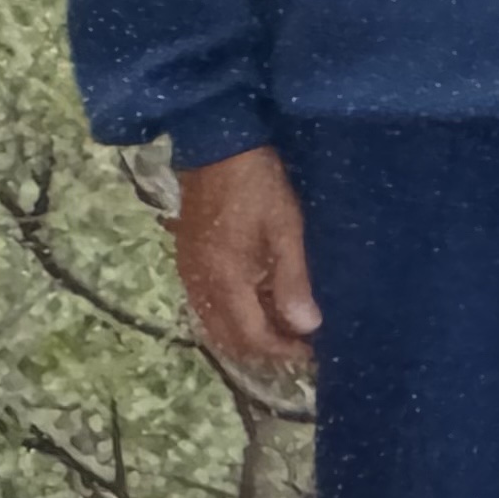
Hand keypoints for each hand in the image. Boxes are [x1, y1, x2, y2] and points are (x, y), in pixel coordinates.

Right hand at [174, 144, 322, 365]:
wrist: (217, 146)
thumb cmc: (258, 186)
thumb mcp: (285, 231)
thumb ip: (292, 282)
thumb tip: (307, 327)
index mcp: (225, 282)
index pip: (251, 338)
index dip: (282, 351)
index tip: (311, 350)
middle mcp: (199, 286)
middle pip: (228, 339)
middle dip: (263, 349)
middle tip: (298, 343)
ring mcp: (189, 273)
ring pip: (214, 324)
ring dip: (246, 333)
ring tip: (281, 325)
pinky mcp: (187, 259)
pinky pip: (206, 304)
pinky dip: (231, 314)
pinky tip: (255, 302)